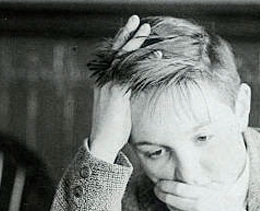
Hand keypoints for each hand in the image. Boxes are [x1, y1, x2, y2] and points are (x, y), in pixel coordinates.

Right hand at [89, 15, 150, 162]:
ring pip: (123, 58)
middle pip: (116, 51)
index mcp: (103, 81)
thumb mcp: (120, 107)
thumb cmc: (113, 128)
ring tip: (146, 30)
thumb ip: (126, 94)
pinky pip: (132, 72)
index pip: (112, 56)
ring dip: (136, 42)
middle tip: (136, 20)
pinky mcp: (117, 93)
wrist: (103, 142)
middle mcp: (104, 80)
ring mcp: (110, 85)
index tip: (130, 29)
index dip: (121, 41)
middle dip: (127, 34)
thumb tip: (138, 90)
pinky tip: (156, 56)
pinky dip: (145, 62)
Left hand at [154, 180, 251, 210]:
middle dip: (161, 193)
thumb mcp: (223, 198)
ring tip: (165, 198)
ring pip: (173, 210)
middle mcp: (196, 208)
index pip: (177, 188)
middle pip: (170, 198)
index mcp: (205, 196)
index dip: (165, 185)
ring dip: (168, 203)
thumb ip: (207, 191)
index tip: (160, 182)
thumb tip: (194, 185)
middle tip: (157, 189)